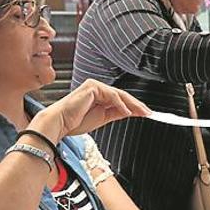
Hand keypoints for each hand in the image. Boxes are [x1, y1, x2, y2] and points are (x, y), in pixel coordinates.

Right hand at [32, 79, 150, 140]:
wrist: (60, 123)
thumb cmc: (75, 122)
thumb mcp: (102, 118)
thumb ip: (116, 113)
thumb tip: (131, 112)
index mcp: (99, 95)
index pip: (120, 99)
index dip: (134, 106)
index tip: (146, 113)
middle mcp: (97, 88)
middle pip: (122, 96)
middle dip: (137, 105)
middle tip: (149, 112)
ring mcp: (95, 86)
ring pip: (119, 95)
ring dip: (133, 104)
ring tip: (142, 113)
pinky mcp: (92, 87)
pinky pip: (111, 96)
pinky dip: (121, 104)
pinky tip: (128, 113)